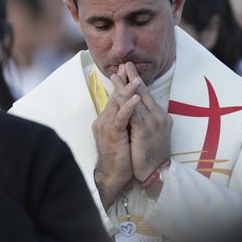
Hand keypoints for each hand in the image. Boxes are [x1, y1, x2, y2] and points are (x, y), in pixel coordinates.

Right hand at [92, 65, 140, 208]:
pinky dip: (129, 107)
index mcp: (106, 119)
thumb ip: (124, 121)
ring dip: (128, 90)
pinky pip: (121, 118)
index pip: (114, 97)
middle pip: (114, 96)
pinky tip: (136, 98)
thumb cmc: (120, 157)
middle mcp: (104, 120)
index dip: (120, 83)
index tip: (126, 70)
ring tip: (137, 79)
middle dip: (122, 81)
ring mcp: (107, 127)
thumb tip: (132, 110)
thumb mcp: (122, 134)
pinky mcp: (113, 135)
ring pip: (117, 104)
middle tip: (128, 66)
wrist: (113, 175)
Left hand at [124, 62, 172, 184]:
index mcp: (162, 117)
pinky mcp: (145, 130)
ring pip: (137, 100)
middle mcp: (160, 117)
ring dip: (124, 87)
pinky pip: (133, 112)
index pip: (148, 96)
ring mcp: (154, 123)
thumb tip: (134, 110)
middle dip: (133, 78)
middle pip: (144, 93)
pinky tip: (116, 94)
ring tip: (114, 76)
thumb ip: (144, 120)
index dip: (138, 83)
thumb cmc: (151, 155)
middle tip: (125, 64)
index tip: (130, 70)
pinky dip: (125, 102)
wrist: (155, 172)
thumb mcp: (150, 134)